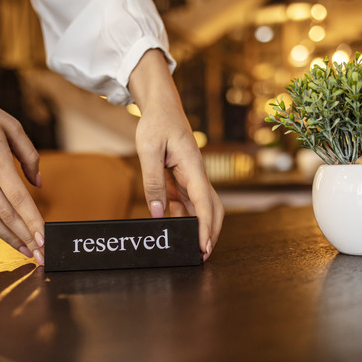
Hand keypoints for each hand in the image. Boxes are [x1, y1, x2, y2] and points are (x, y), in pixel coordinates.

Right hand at [0, 68, 44, 262]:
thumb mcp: (11, 126)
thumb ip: (29, 156)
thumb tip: (39, 184)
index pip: (20, 201)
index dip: (34, 224)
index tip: (45, 241)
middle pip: (5, 216)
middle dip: (26, 239)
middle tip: (40, 255)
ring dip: (7, 238)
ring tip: (23, 249)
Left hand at [129, 50, 223, 260]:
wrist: (161, 107)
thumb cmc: (156, 124)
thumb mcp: (148, 151)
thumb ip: (153, 183)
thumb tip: (158, 213)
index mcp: (193, 167)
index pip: (204, 202)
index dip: (205, 227)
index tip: (203, 246)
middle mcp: (197, 175)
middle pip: (212, 209)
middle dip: (211, 233)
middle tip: (201, 255)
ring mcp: (191, 178)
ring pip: (201, 208)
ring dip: (198, 227)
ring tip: (188, 247)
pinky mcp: (183, 179)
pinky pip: (187, 202)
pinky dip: (184, 217)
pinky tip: (174, 227)